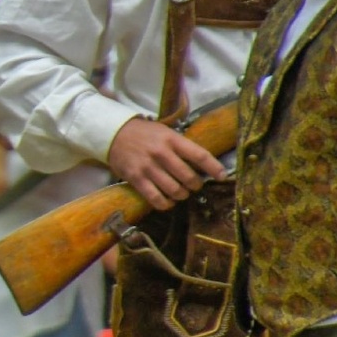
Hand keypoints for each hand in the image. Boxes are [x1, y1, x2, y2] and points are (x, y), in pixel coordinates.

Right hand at [107, 116, 227, 211]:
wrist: (113, 134)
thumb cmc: (144, 134)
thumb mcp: (165, 133)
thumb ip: (181, 147)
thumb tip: (202, 166)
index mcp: (172, 139)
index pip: (199, 155)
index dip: (214, 167)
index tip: (222, 176)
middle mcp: (161, 153)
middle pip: (188, 177)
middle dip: (196, 185)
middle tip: (194, 185)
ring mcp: (148, 167)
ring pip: (175, 190)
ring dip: (182, 195)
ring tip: (181, 193)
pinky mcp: (136, 179)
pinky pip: (156, 199)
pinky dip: (166, 204)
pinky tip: (168, 201)